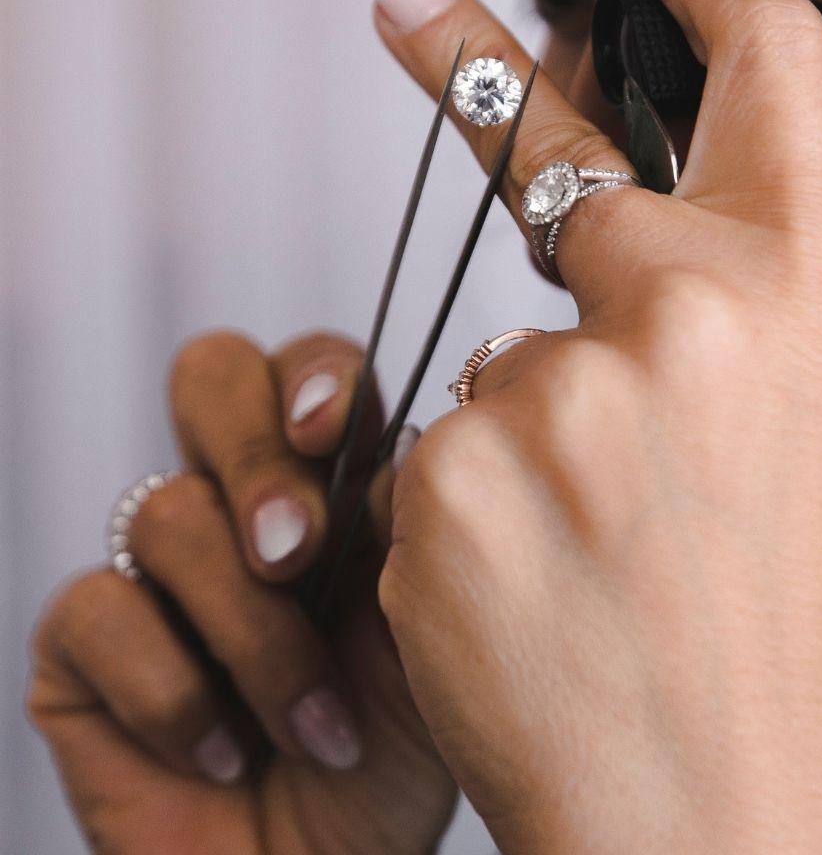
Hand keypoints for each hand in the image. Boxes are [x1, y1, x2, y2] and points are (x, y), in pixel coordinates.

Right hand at [29, 332, 455, 854]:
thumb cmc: (391, 752)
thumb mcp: (429, 631)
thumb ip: (410, 527)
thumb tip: (396, 442)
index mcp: (330, 480)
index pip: (308, 371)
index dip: (314, 377)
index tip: (334, 430)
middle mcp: (237, 502)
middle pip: (211, 377)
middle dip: (254, 456)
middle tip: (296, 550)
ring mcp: (156, 566)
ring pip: (171, 513)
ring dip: (255, 633)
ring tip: (317, 727)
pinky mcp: (86, 644)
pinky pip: (102, 611)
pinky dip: (178, 695)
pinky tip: (229, 755)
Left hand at [368, 0, 821, 851]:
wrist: (715, 808)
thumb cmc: (764, 619)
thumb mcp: (799, 429)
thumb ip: (724, 306)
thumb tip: (593, 235)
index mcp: (801, 296)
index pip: (765, 62)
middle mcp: (693, 315)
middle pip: (558, 175)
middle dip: (472, 87)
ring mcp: (564, 395)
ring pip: (494, 357)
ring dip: (520, 430)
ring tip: (580, 549)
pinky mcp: (453, 478)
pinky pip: (431, 449)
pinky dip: (463, 506)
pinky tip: (524, 587)